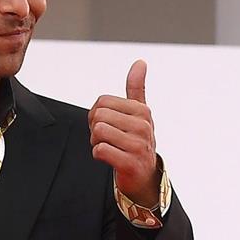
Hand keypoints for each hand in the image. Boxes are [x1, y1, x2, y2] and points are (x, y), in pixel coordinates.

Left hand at [90, 59, 159, 204]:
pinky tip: (109, 158)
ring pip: (98, 132)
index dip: (96, 114)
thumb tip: (140, 62)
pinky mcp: (131, 163)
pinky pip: (100, 150)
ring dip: (96, 142)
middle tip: (106, 139)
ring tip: (108, 147)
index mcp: (142, 110)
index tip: (107, 125)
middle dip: (94, 129)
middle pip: (98, 116)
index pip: (102, 102)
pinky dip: (98, 155)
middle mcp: (143, 126)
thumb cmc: (137, 142)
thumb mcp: (139, 113)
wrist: (145, 177)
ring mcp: (138, 145)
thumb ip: (137, 88)